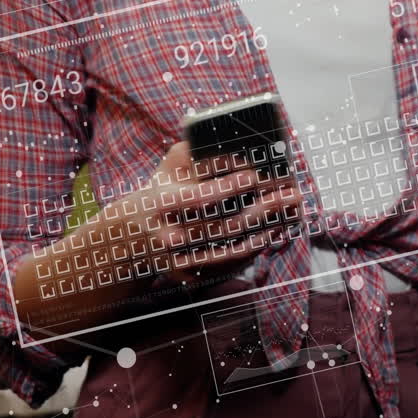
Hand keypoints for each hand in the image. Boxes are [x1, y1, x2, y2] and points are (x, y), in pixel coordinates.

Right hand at [95, 142, 302, 279]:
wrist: (127, 238)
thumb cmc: (158, 193)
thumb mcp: (167, 168)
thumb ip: (194, 152)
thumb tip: (229, 143)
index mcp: (161, 203)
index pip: (197, 197)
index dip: (227, 187)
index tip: (255, 175)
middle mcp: (169, 235)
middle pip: (222, 225)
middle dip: (260, 209)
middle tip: (289, 194)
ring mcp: (179, 259)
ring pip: (229, 246)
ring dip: (264, 229)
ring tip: (289, 211)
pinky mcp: (188, 275)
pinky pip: (226, 263)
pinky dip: (252, 248)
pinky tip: (272, 232)